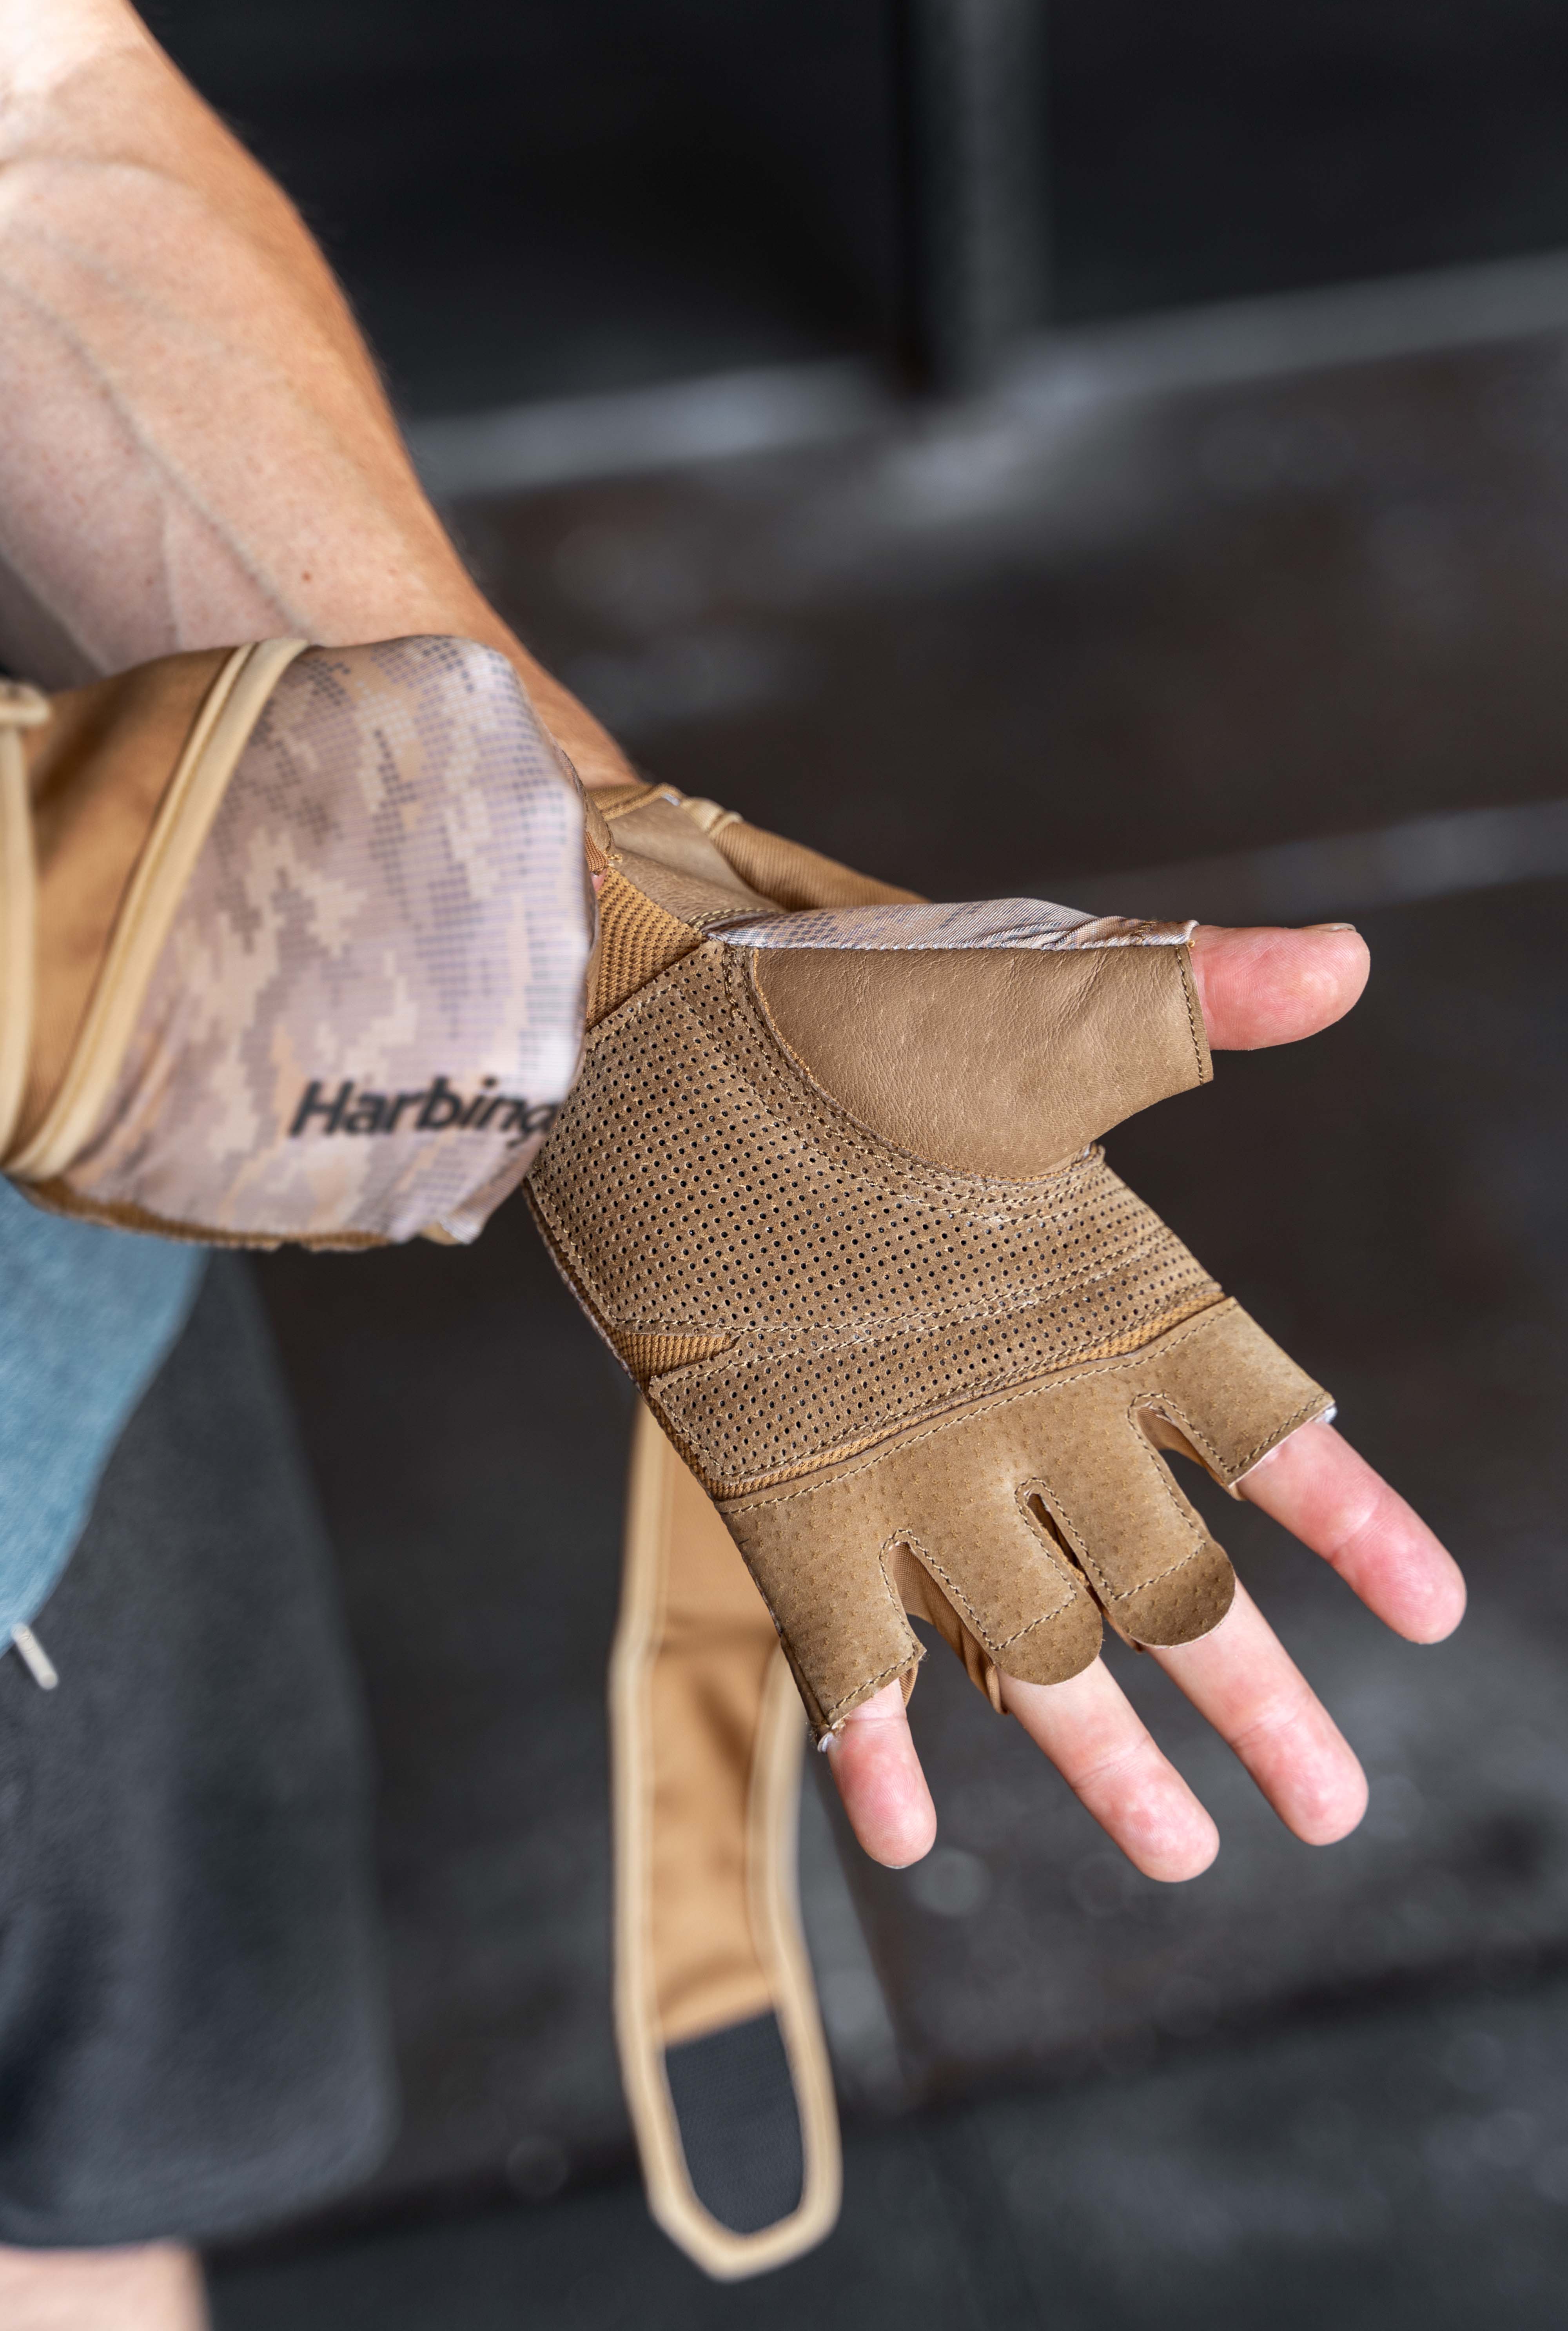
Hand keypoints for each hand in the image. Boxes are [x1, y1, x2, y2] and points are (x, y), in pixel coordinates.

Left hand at [825, 924, 1465, 1872]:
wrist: (659, 1030)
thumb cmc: (852, 1003)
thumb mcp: (1034, 1005)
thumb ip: (1192, 997)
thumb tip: (1342, 960)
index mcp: (1110, 1300)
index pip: (1269, 1432)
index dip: (1354, 1522)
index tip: (1433, 1609)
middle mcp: (1025, 1400)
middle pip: (1174, 1577)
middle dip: (1252, 1693)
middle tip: (1328, 1805)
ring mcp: (909, 1457)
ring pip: (1034, 1639)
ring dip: (1101, 1750)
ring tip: (1178, 1855)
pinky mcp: (787, 1487)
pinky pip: (849, 1647)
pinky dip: (873, 1740)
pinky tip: (904, 1835)